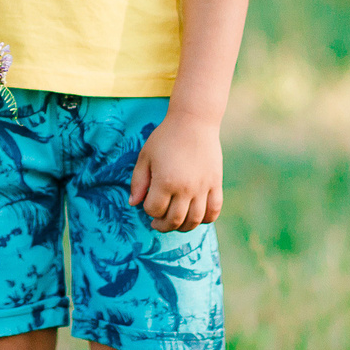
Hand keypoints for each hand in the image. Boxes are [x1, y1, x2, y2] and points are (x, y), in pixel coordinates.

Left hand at [129, 112, 222, 232]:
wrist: (194, 121)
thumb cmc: (166, 137)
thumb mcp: (145, 157)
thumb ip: (138, 182)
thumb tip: (133, 204)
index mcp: (165, 182)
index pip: (154, 210)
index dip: (148, 210)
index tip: (147, 203)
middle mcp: (185, 188)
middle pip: (174, 220)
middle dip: (163, 225)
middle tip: (157, 223)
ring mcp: (203, 187)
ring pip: (195, 220)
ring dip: (183, 227)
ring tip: (175, 222)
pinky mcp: (215, 184)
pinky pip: (214, 210)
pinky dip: (206, 219)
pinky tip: (197, 217)